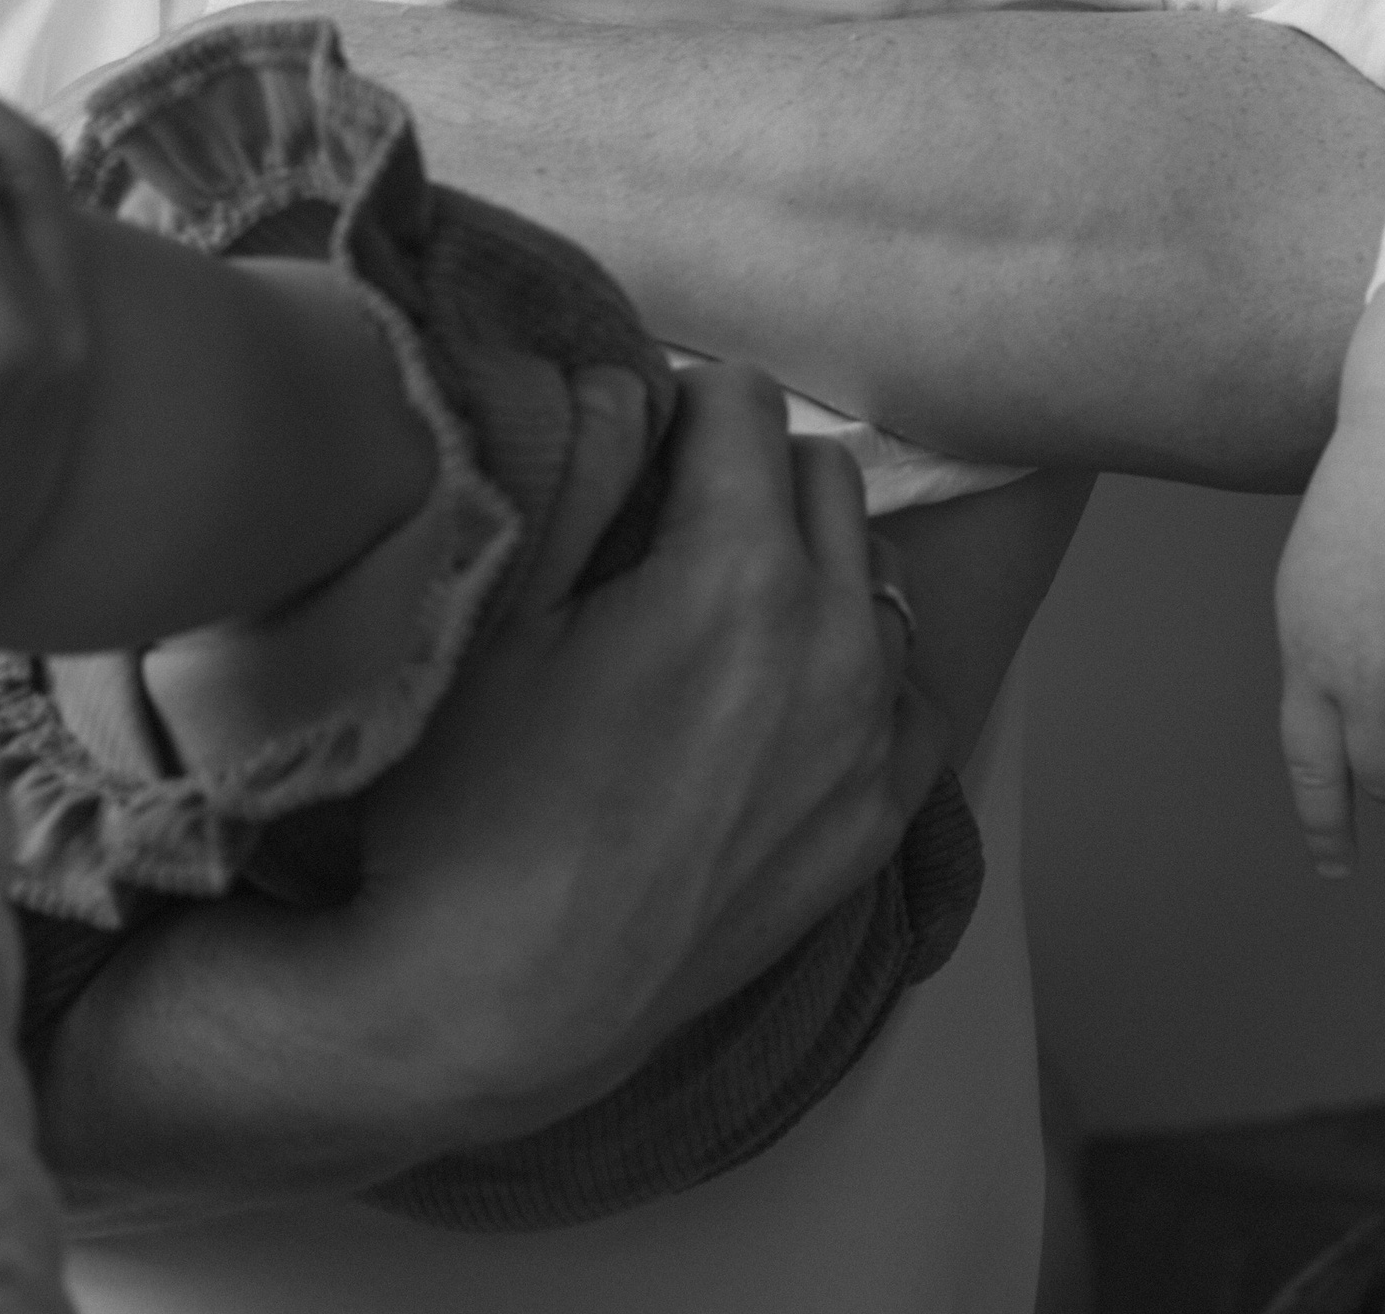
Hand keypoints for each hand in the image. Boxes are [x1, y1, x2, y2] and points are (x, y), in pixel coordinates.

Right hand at [340, 361, 937, 1145]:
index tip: (633, 454)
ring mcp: (870, 744)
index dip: (675, 410)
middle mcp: (837, 649)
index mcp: (740, 577)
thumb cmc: (477, 802)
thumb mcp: (501, 611)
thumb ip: (581, 467)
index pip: (745, 402)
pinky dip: (854, 669)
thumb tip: (626, 385)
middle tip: (664, 526)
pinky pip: (907, 692)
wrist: (503, 1000)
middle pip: (824, 474)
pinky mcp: (875, 824)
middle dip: (748, 474)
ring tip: (716, 615)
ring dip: (809, 566)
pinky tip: (771, 699)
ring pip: (877, 578)